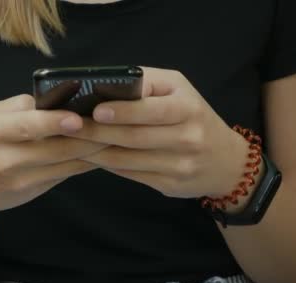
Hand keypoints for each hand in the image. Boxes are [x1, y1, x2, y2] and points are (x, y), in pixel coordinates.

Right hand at [0, 95, 106, 224]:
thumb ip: (18, 107)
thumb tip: (54, 98)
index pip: (27, 126)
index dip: (55, 123)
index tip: (79, 119)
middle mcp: (5, 158)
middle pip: (55, 149)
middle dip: (88, 138)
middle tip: (114, 125)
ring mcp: (19, 180)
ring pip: (64, 165)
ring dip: (91, 153)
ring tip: (114, 138)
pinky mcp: (29, 193)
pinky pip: (62, 176)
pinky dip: (81, 165)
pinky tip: (98, 155)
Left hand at [65, 67, 252, 200]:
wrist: (225, 161)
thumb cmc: (193, 117)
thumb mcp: (179, 92)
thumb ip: (146, 86)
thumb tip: (103, 85)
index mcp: (188, 107)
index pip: (152, 109)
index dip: (122, 111)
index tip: (95, 110)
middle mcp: (188, 137)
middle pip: (135, 137)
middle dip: (98, 132)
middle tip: (70, 126)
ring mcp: (180, 164)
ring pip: (128, 159)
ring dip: (96, 151)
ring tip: (73, 141)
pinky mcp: (169, 185)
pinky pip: (131, 175)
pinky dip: (108, 165)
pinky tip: (90, 157)